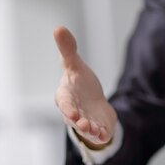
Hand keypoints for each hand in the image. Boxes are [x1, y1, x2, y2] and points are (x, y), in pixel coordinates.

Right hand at [53, 26, 117, 148]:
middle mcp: (74, 112)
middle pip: (74, 119)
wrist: (93, 101)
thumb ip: (67, 49)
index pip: (65, 103)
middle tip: (83, 124)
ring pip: (86, 129)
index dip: (67, 108)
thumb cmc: (79, 83)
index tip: (72, 113)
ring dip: (90, 131)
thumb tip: (58, 28)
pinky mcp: (98, 128)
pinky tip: (105, 134)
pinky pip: (98, 135)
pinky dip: (101, 135)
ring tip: (94, 130)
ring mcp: (86, 122)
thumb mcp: (74, 65)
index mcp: (66, 96)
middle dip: (78, 123)